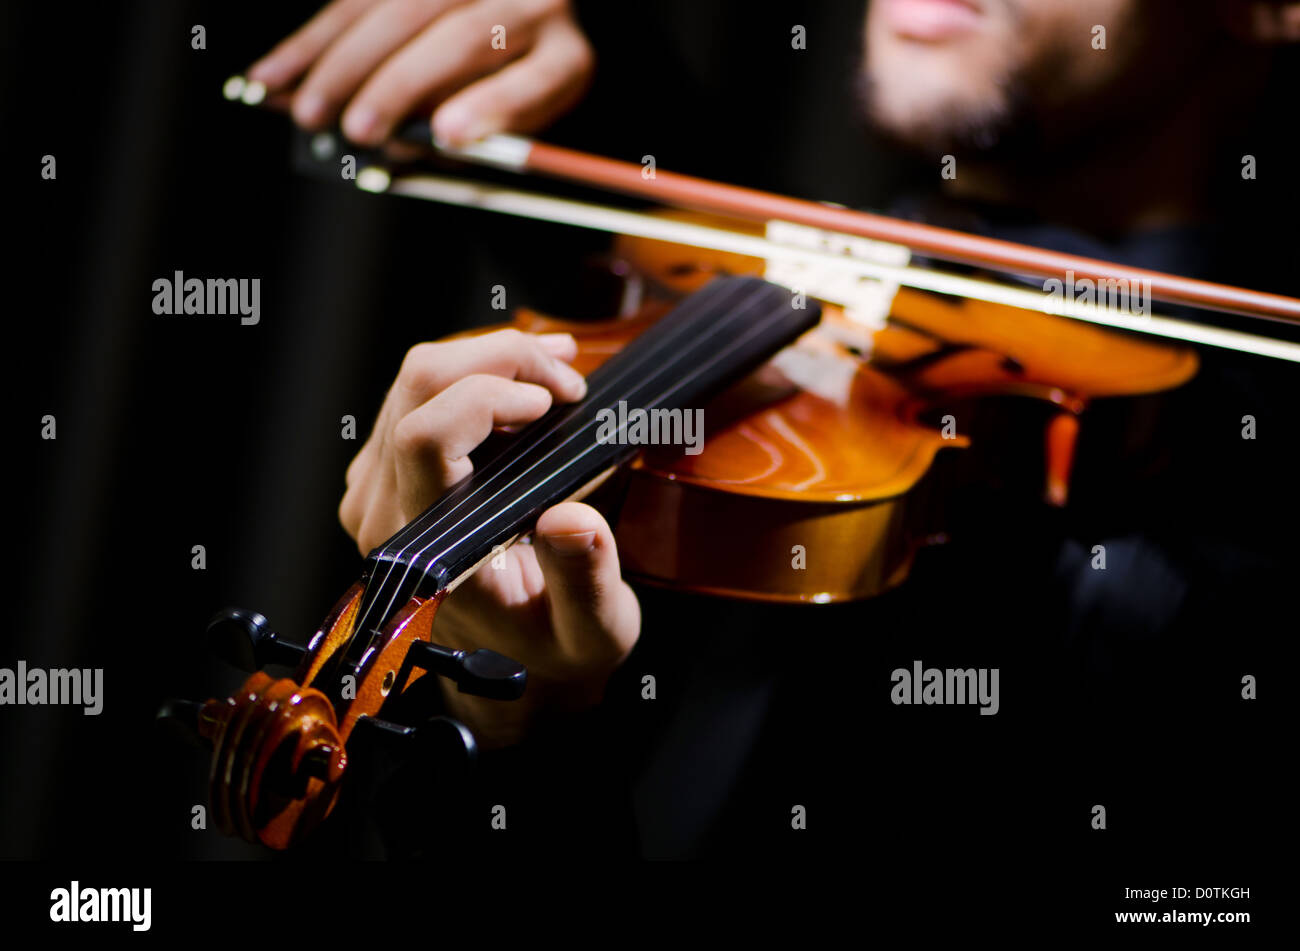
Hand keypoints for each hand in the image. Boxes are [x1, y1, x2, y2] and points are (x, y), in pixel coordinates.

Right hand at [247, 0, 594, 146]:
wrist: (513, 29)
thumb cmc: (510, 95)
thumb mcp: (513, 130)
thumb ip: (472, 140)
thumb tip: (407, 147)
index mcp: (564, 59)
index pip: (539, 79)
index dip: (493, 105)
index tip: (450, 133)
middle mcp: (530, 4)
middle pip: (460, 36)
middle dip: (397, 85)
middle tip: (356, 130)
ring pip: (399, 8)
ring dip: (340, 61)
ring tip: (303, 108)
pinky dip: (312, 39)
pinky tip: (275, 72)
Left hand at [339, 329, 640, 746]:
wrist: (519, 672)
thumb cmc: (554, 650)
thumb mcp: (593, 630)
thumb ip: (584, 580)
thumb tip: (571, 519)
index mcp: (427, 554)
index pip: (425, 438)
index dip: (488, 396)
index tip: (554, 401)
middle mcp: (386, 516)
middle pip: (420, 386)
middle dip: (502, 358)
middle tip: (571, 379)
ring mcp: (378, 491)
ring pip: (417, 380)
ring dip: (491, 359)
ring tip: (558, 372)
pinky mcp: (388, 475)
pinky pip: (418, 396)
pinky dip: (475, 376)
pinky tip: (526, 388)